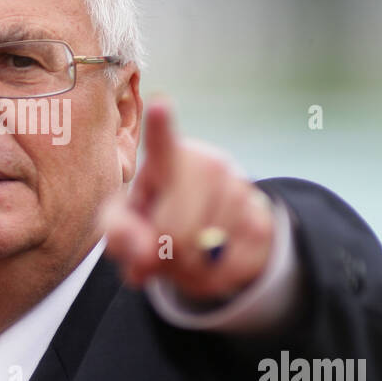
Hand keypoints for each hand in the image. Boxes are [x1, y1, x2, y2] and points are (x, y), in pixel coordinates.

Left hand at [101, 98, 275, 300]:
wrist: (204, 232)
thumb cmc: (151, 219)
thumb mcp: (124, 224)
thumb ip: (120, 234)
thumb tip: (143, 255)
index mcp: (165, 159)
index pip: (162, 144)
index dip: (160, 127)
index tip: (160, 104)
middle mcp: (206, 164)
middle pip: (175, 229)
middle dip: (162, 254)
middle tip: (158, 251)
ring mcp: (238, 188)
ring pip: (202, 251)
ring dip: (187, 267)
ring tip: (184, 250)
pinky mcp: (261, 219)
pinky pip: (230, 265)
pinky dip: (213, 276)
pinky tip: (209, 258)